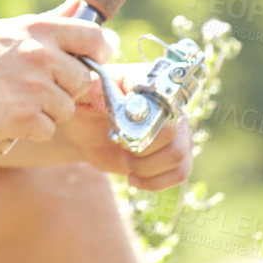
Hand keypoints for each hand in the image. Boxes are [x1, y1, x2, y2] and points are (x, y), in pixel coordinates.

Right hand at [0, 5, 112, 145]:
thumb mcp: (9, 29)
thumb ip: (50, 19)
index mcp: (38, 30)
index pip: (95, 38)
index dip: (99, 53)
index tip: (90, 61)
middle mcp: (40, 55)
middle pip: (83, 80)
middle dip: (64, 89)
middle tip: (33, 88)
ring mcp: (33, 88)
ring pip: (66, 108)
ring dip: (45, 111)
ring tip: (13, 101)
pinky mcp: (24, 118)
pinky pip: (47, 130)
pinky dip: (30, 130)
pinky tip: (6, 117)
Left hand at [61, 67, 193, 189]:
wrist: (86, 128)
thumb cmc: (85, 104)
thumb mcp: (83, 94)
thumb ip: (91, 88)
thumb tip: (97, 88)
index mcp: (150, 81)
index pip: (163, 100)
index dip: (142, 120)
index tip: (118, 127)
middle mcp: (171, 103)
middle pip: (172, 132)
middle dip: (141, 147)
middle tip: (119, 145)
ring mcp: (177, 129)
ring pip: (178, 155)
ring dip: (147, 166)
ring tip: (125, 161)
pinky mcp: (175, 153)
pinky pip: (179, 172)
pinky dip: (155, 181)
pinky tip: (133, 178)